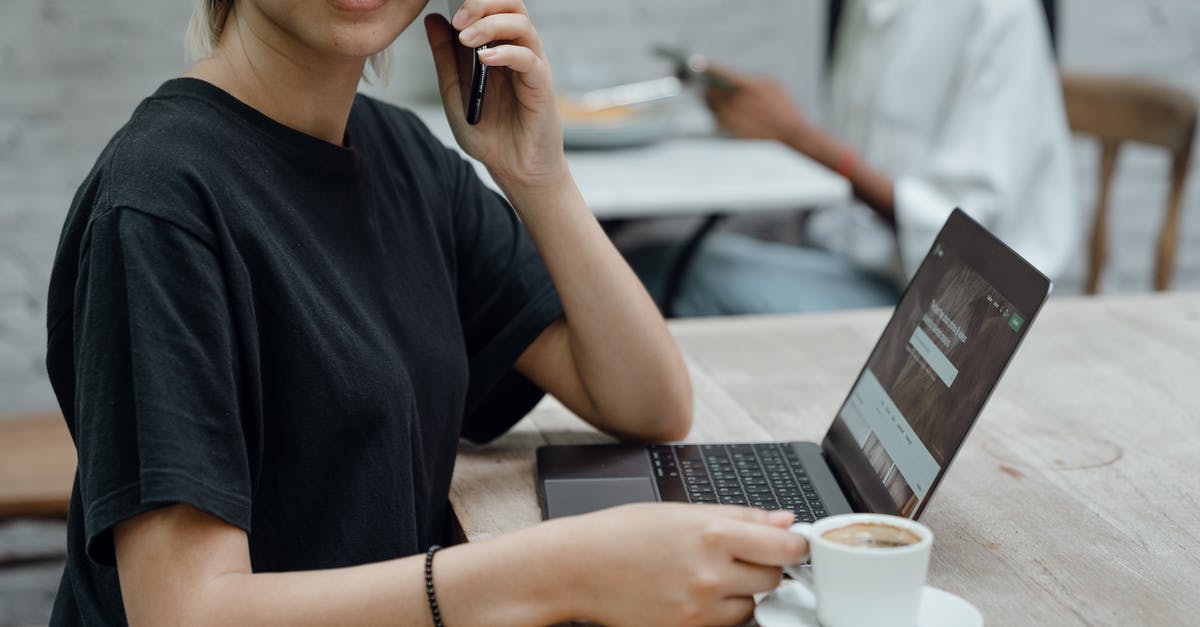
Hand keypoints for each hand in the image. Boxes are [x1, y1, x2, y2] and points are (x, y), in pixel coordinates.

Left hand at [424, 1, 566, 190]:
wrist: (514, 171)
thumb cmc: (491, 135)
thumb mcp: (455, 93)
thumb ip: (445, 58)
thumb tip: (433, 19)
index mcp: (498, 48)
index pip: (493, 7)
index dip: (472, 2)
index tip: (448, 13)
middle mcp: (518, 52)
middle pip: (512, 5)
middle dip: (482, 3)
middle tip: (457, 20)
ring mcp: (532, 67)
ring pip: (522, 25)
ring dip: (490, 25)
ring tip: (466, 39)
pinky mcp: (542, 86)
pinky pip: (530, 59)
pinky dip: (506, 53)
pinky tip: (484, 60)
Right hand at [561, 503, 807, 625]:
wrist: (580, 568)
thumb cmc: (624, 534)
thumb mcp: (683, 511)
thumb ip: (740, 517)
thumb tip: (783, 521)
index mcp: (713, 534)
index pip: (785, 547)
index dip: (795, 545)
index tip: (794, 543)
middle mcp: (711, 575)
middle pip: (773, 578)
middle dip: (764, 565)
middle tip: (739, 554)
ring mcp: (700, 608)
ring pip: (752, 605)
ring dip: (743, 591)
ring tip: (709, 573)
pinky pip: (726, 624)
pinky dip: (721, 609)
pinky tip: (696, 591)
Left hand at [704, 66, 814, 147]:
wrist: (790, 131)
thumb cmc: (783, 106)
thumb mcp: (770, 84)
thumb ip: (749, 79)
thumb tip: (731, 79)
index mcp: (746, 86)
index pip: (720, 73)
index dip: (706, 66)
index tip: (694, 61)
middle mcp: (735, 102)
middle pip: (710, 91)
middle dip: (708, 87)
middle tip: (709, 85)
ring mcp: (731, 118)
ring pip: (710, 106)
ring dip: (711, 101)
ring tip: (719, 99)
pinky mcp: (729, 130)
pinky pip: (715, 119)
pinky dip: (717, 113)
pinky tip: (727, 112)